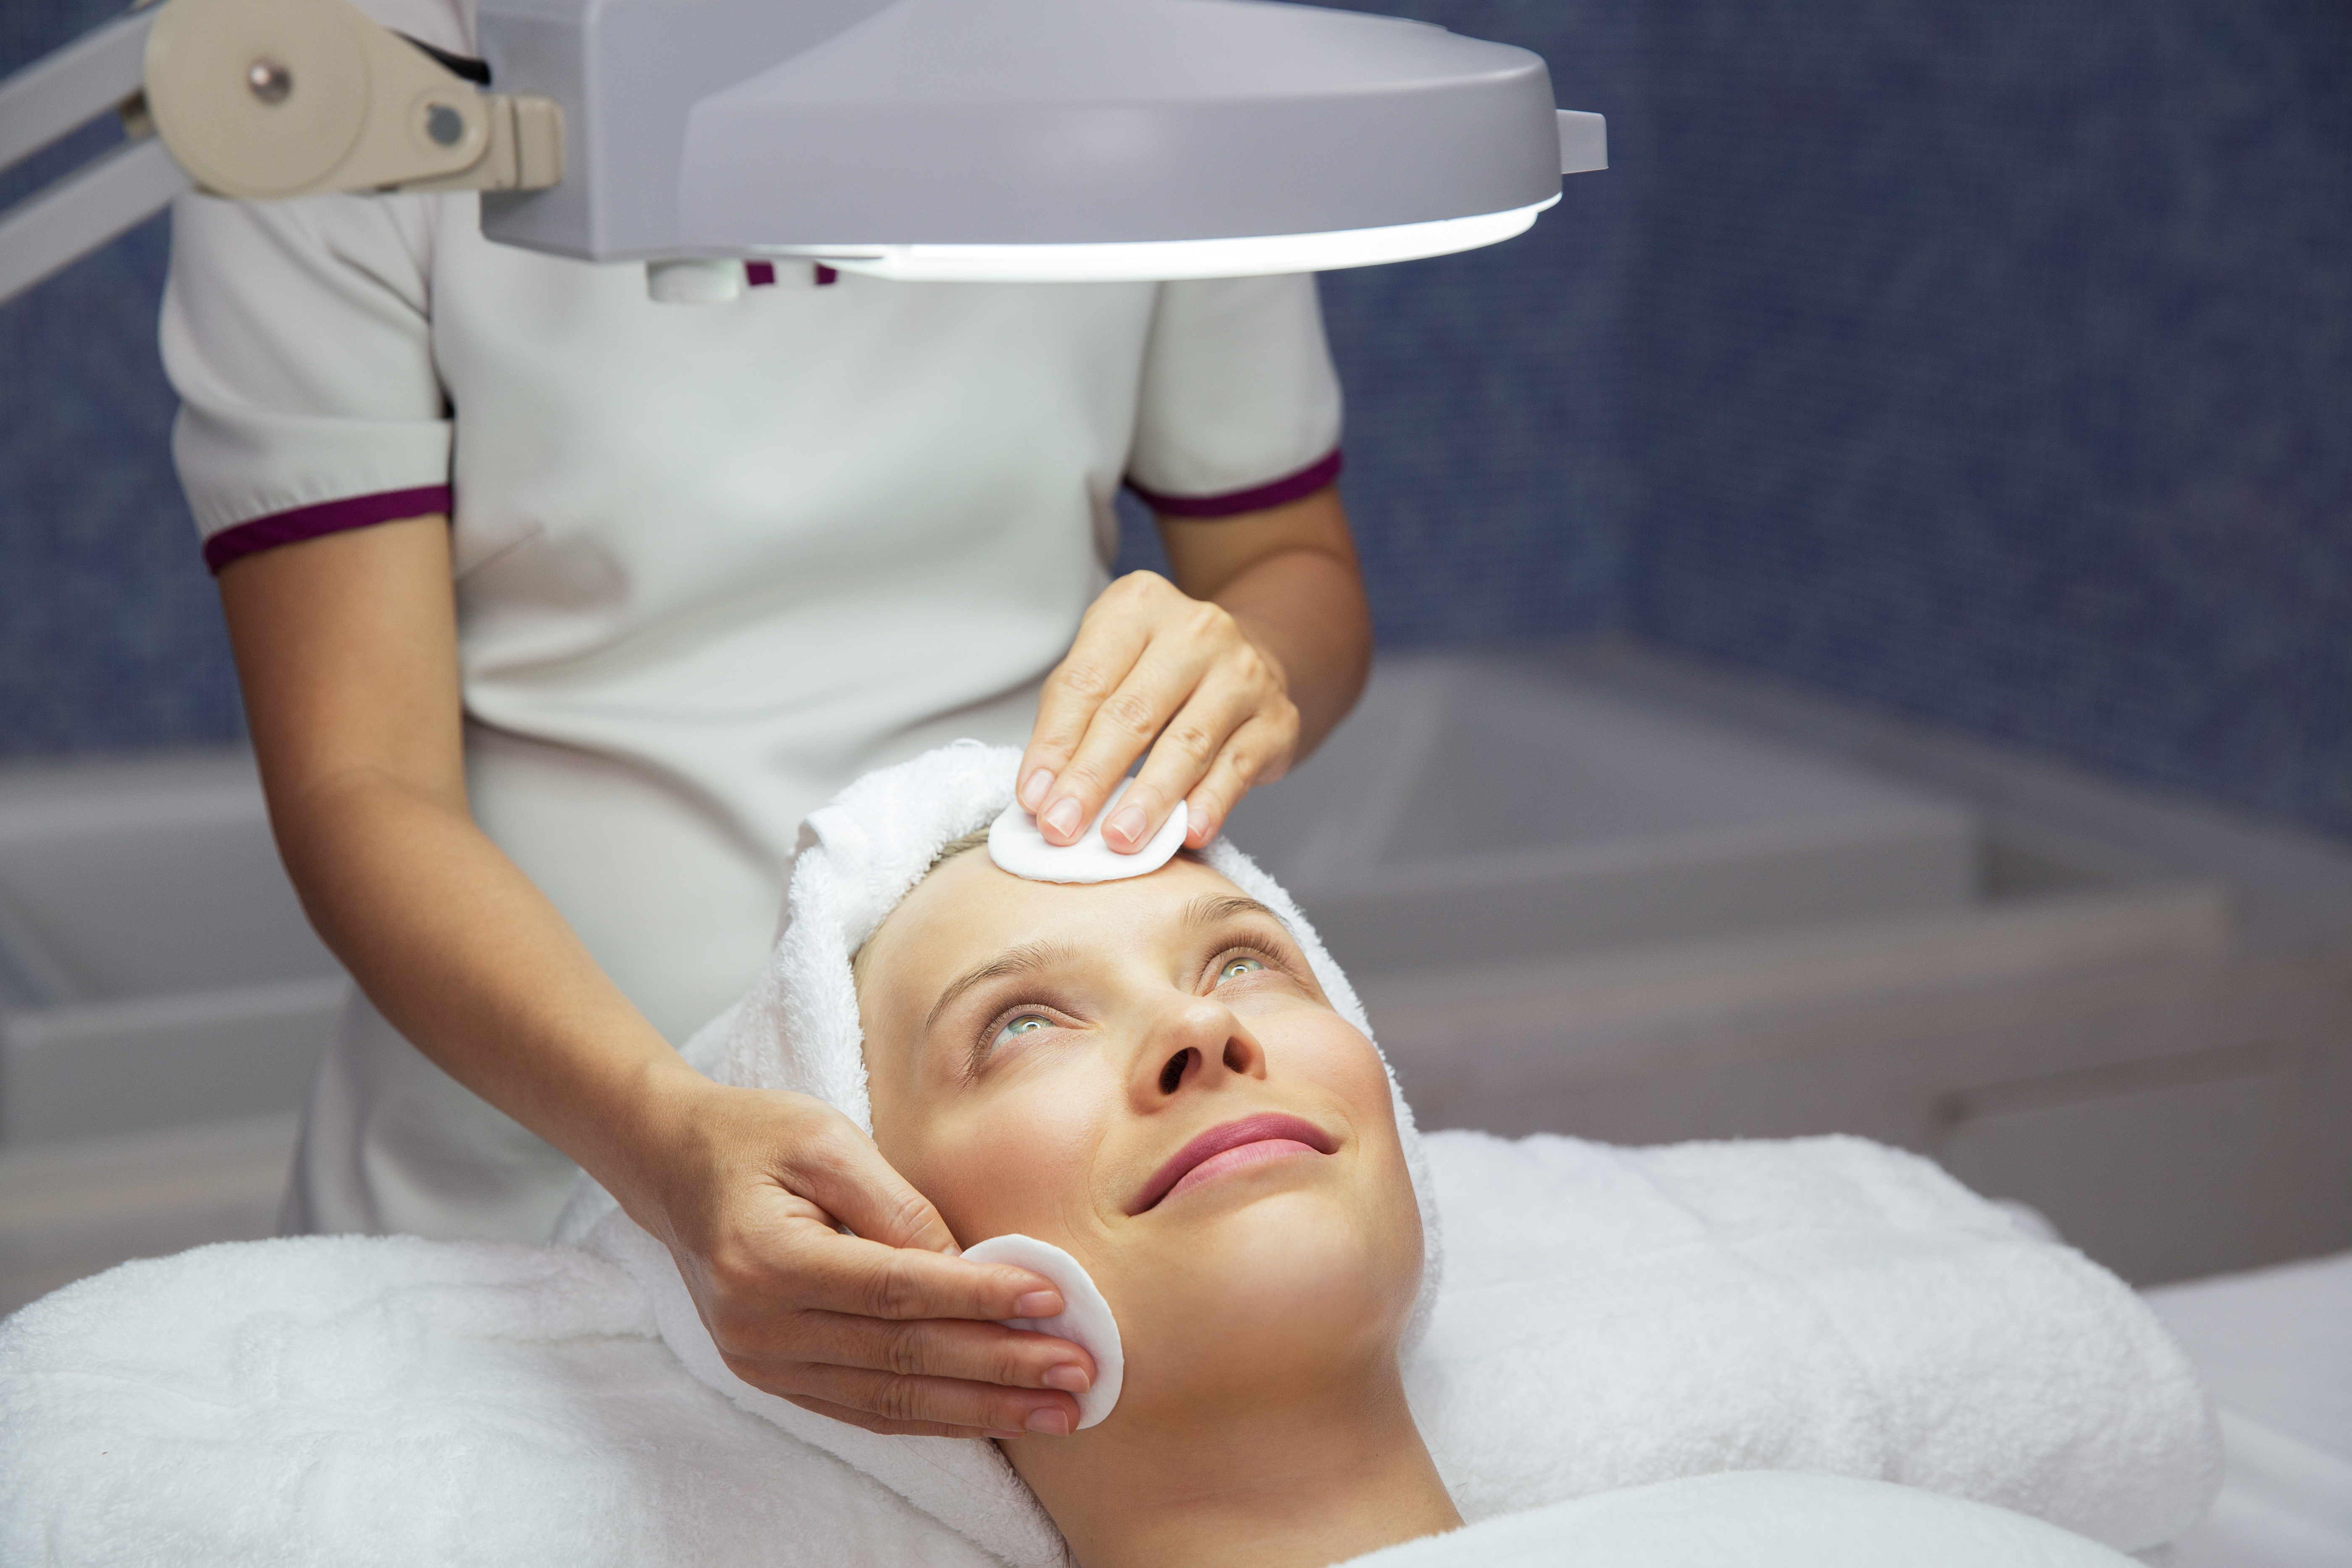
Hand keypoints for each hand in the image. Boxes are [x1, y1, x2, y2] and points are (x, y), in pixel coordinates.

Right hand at [632, 1076, 1095, 1438]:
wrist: (672, 1165)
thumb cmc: (755, 1137)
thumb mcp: (827, 1139)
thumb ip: (896, 1204)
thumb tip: (966, 1266)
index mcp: (767, 1260)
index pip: (894, 1290)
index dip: (977, 1299)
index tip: (1052, 1301)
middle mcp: (758, 1326)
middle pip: (900, 1356)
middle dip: (999, 1367)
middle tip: (1079, 1374)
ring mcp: (762, 1362)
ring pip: (889, 1399)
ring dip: (981, 1409)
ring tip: (1059, 1411)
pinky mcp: (774, 1376)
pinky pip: (865, 1410)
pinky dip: (935, 1418)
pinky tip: (995, 1417)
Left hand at [1017, 570, 1298, 853]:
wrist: (1249, 663)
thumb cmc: (1158, 674)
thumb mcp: (1107, 670)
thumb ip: (1070, 722)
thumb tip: (1042, 795)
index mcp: (1139, 606)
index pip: (1086, 681)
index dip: (1054, 745)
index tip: (1033, 799)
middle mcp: (1195, 631)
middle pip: (1133, 713)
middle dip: (1092, 777)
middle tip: (1063, 827)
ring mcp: (1242, 673)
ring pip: (1187, 744)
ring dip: (1149, 798)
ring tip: (1119, 838)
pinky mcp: (1275, 719)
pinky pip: (1236, 768)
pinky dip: (1210, 804)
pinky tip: (1189, 833)